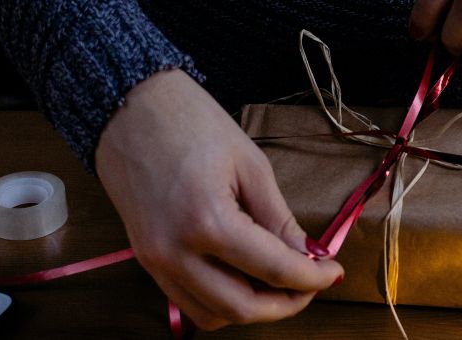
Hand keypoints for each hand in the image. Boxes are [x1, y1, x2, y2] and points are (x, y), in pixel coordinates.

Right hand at [95, 69, 342, 329]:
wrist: (127, 107)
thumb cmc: (190, 122)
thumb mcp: (250, 165)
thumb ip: (279, 219)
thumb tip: (306, 256)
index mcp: (208, 221)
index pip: (274, 270)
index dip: (312, 277)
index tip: (334, 273)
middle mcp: (176, 253)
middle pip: (242, 308)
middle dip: (286, 304)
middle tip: (311, 284)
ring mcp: (155, 261)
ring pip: (213, 315)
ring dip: (253, 309)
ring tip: (280, 283)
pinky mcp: (145, 260)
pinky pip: (187, 301)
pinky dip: (222, 301)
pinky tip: (244, 278)